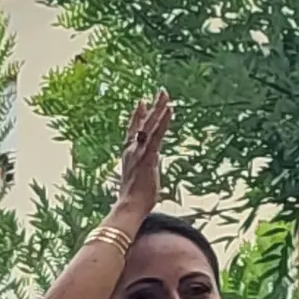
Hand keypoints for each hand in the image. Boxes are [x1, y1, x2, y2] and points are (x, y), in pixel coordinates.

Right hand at [114, 92, 171, 219]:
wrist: (129, 206)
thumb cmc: (133, 200)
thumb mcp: (139, 180)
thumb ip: (143, 171)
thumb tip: (147, 171)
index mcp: (129, 155)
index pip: (133, 131)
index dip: (138, 116)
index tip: (142, 103)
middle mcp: (132, 150)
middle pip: (143, 123)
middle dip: (152, 107)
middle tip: (161, 92)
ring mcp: (139, 152)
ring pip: (150, 126)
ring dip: (159, 109)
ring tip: (165, 95)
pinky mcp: (148, 156)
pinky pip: (156, 135)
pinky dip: (163, 122)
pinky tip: (169, 110)